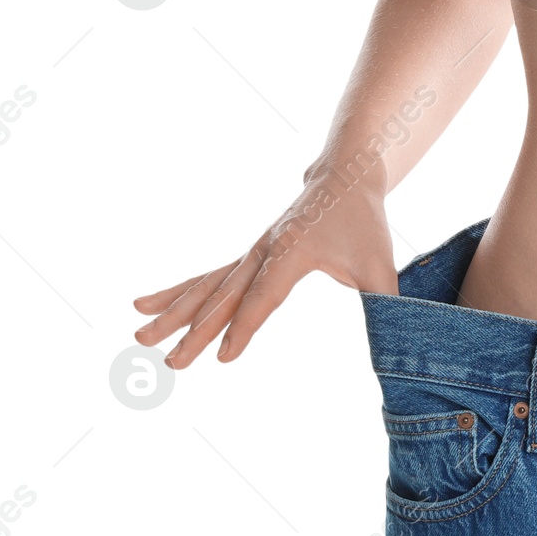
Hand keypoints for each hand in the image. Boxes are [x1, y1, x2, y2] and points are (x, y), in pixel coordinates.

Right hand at [133, 167, 399, 368]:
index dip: (245, 327)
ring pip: (207, 286)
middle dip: (195, 331)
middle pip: (224, 296)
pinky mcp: (249, 254)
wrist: (345, 174)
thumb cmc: (364, 221)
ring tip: (138, 335)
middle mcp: (263, 251)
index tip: (223, 357)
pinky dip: (179, 291)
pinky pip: (208, 276)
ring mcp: (252, 252)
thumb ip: (386, 304)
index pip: (264, 298)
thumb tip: (398, 341)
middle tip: (168, 361)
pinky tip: (145, 304)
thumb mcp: (381, 263)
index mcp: (292, 253)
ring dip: (173, 312)